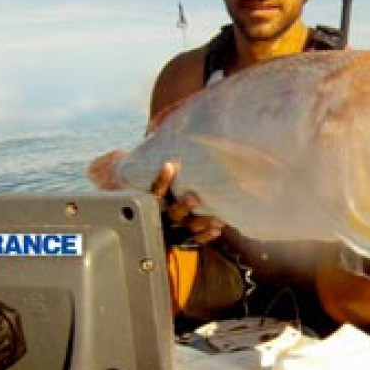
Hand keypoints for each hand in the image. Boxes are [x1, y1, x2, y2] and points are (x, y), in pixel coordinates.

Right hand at [87, 149, 224, 244]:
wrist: (153, 220)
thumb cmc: (157, 192)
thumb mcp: (152, 178)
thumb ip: (155, 161)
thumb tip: (160, 127)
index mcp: (152, 202)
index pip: (153, 191)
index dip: (161, 179)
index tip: (170, 164)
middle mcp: (161, 217)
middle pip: (171, 213)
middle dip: (183, 206)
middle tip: (195, 198)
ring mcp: (172, 230)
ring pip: (186, 229)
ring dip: (200, 223)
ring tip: (216, 219)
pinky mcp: (183, 239)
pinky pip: (194, 241)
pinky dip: (205, 236)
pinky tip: (217, 229)